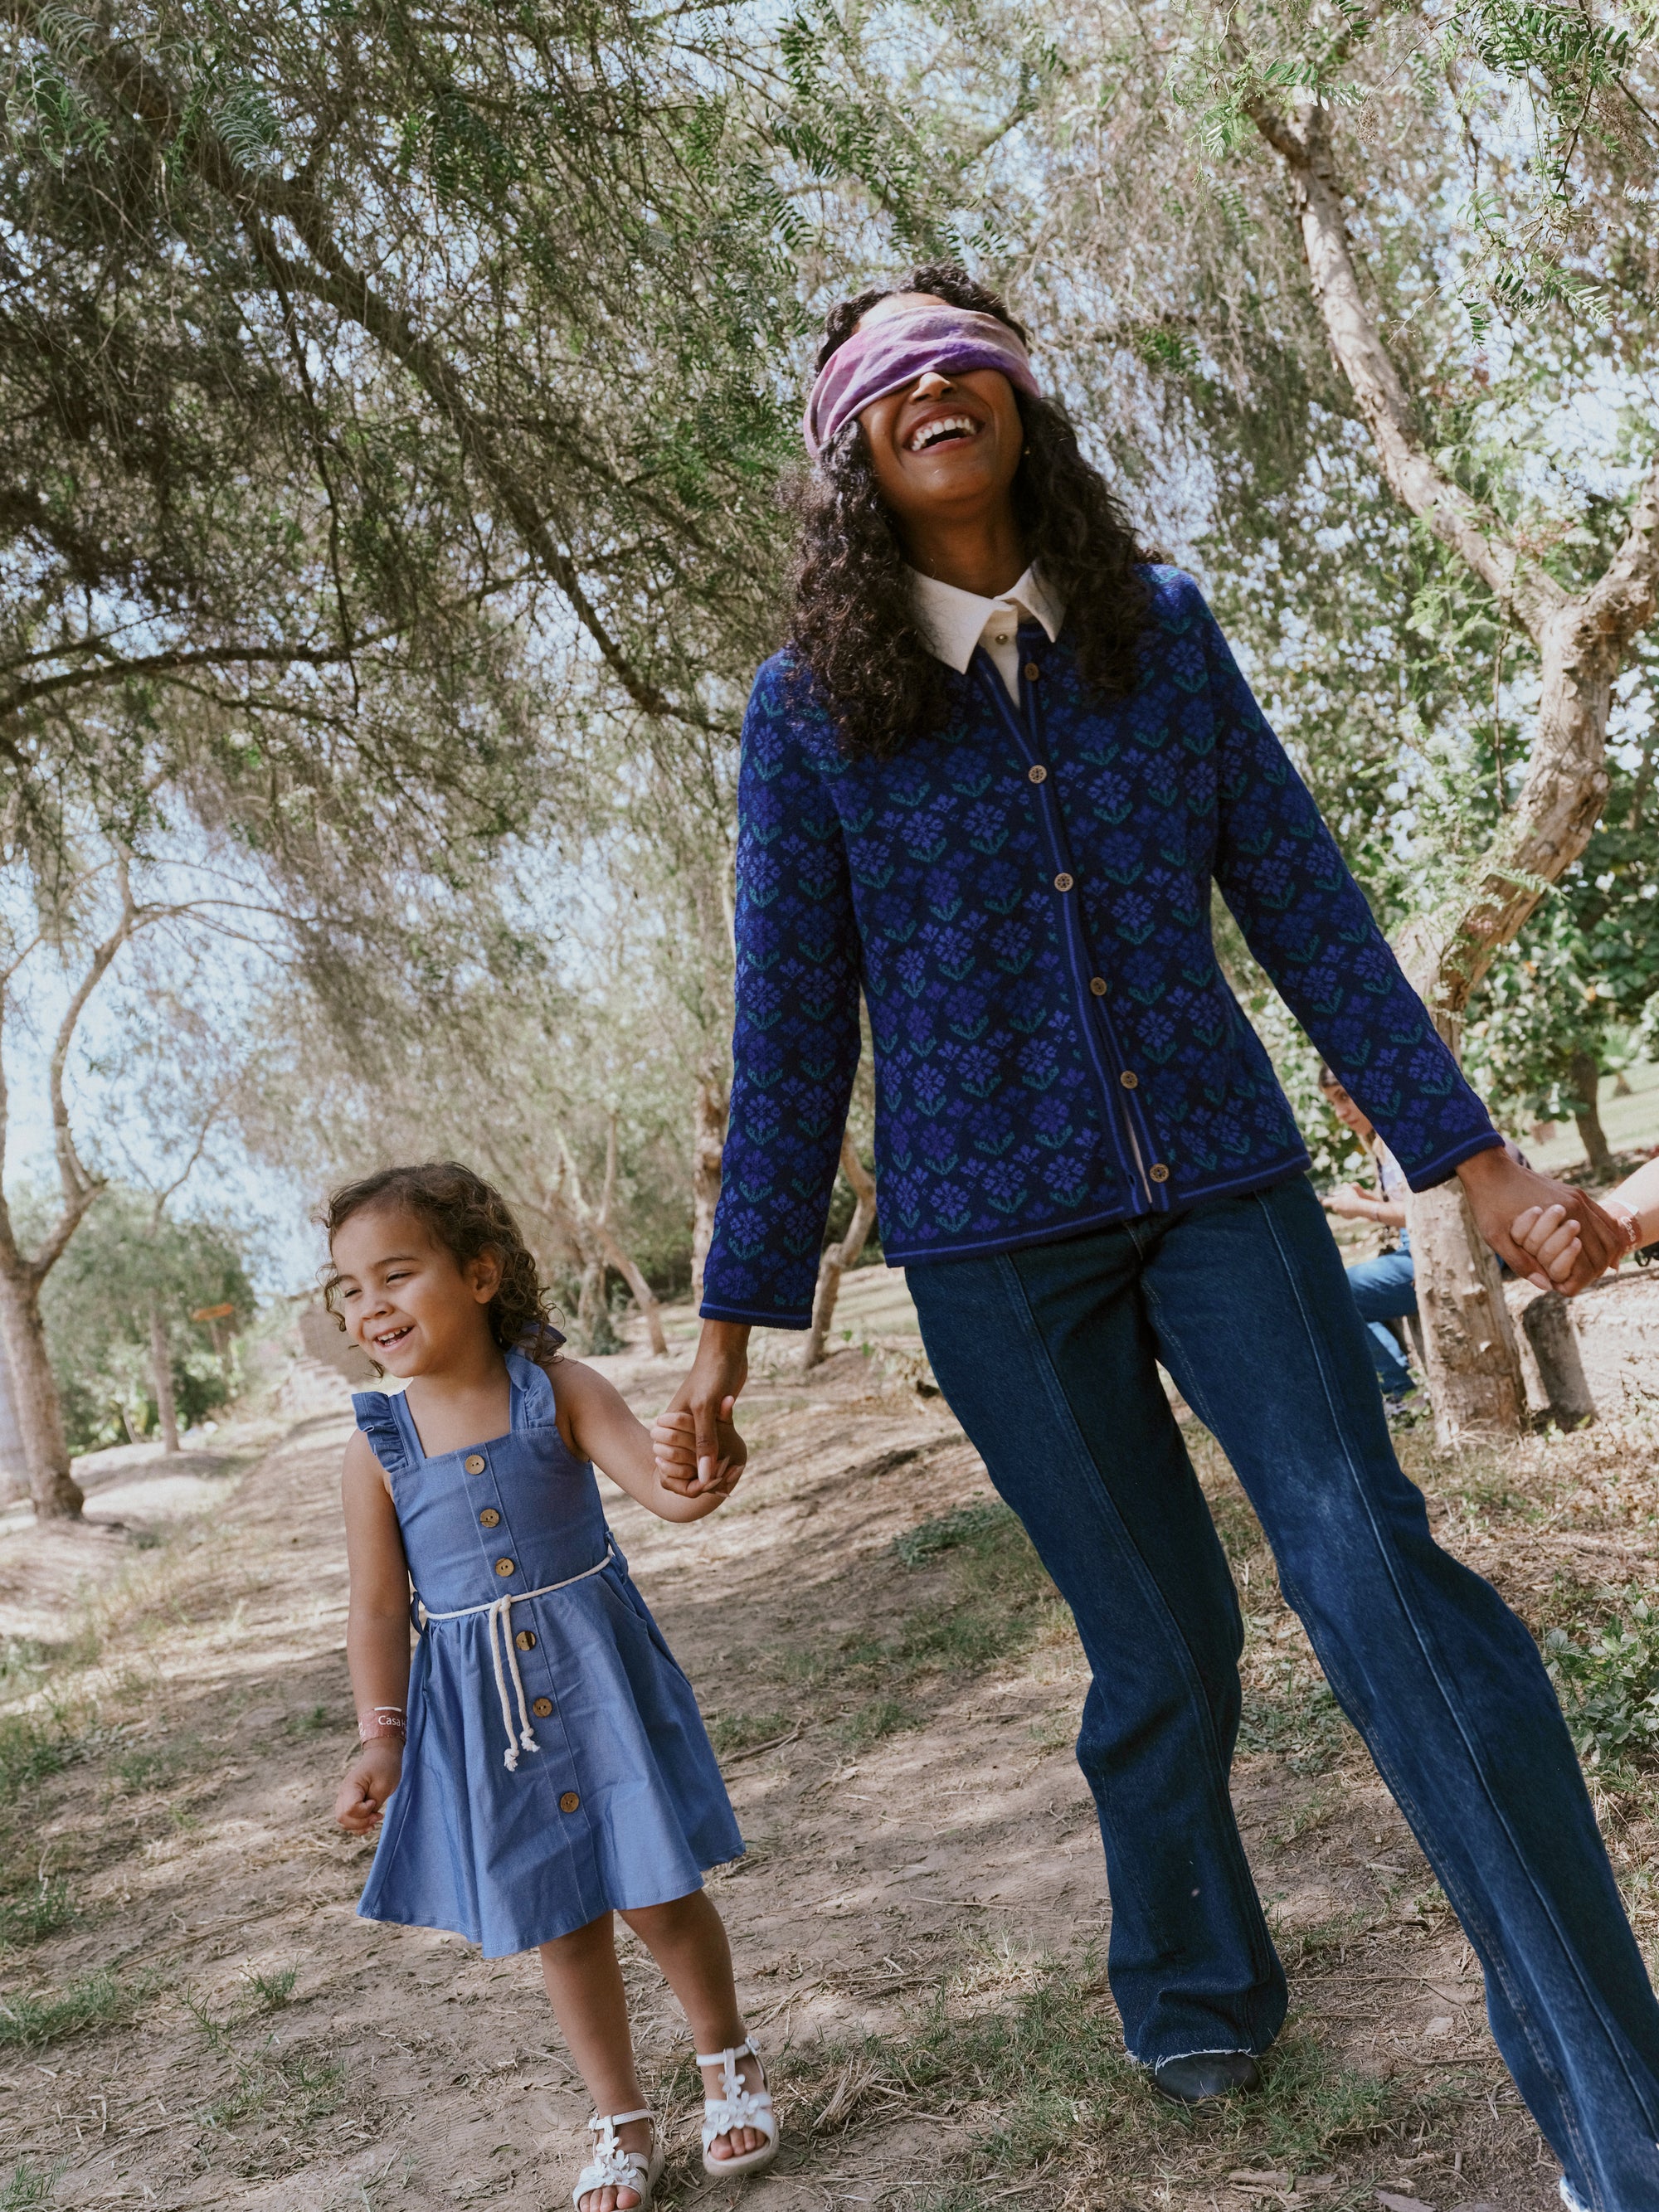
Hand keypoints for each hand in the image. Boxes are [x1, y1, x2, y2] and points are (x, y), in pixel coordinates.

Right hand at [335, 1740, 402, 1833]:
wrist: (384, 1754)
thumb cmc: (386, 1767)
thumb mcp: (383, 1785)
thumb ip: (373, 1804)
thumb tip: (365, 1819)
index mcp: (351, 1786)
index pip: (349, 1809)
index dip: (363, 1812)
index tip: (374, 1802)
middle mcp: (344, 1793)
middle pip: (342, 1818)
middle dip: (361, 1823)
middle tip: (378, 1816)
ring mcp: (345, 1797)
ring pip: (343, 1821)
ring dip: (359, 1826)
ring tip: (375, 1820)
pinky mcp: (350, 1801)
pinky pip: (348, 1819)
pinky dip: (358, 1825)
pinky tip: (370, 1823)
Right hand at [659, 1320, 750, 1492]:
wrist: (727, 1349)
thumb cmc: (712, 1374)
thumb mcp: (706, 1409)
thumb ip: (704, 1443)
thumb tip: (704, 1477)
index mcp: (671, 1422)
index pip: (670, 1461)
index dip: (687, 1475)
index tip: (710, 1484)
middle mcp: (681, 1424)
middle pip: (685, 1460)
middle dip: (701, 1473)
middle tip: (725, 1483)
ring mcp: (698, 1421)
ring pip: (702, 1453)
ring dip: (715, 1464)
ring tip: (732, 1476)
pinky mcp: (713, 1418)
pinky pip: (715, 1443)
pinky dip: (722, 1453)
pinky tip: (735, 1463)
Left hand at [1320, 1182, 1373, 1219]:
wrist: (1360, 1207)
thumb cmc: (1353, 1197)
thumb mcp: (1349, 1189)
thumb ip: (1345, 1186)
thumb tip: (1345, 1184)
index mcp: (1334, 1202)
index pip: (1325, 1202)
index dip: (1325, 1200)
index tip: (1324, 1199)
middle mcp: (1336, 1208)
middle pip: (1333, 1206)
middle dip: (1337, 1203)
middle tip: (1342, 1199)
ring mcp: (1341, 1213)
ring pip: (1340, 1210)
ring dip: (1343, 1207)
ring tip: (1349, 1203)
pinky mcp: (1346, 1217)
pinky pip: (1345, 1213)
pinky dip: (1348, 1211)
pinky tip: (1353, 1208)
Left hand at [1456, 1146, 1620, 1293]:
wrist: (1490, 1168)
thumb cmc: (1488, 1203)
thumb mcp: (1495, 1237)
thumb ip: (1520, 1262)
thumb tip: (1546, 1285)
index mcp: (1560, 1217)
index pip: (1583, 1263)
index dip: (1575, 1282)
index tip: (1561, 1288)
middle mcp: (1577, 1206)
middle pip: (1602, 1252)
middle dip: (1591, 1273)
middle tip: (1575, 1283)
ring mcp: (1579, 1197)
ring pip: (1610, 1235)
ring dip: (1603, 1258)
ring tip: (1587, 1273)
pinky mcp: (1576, 1193)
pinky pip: (1603, 1219)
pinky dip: (1605, 1239)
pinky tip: (1596, 1252)